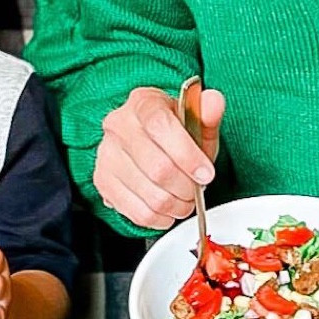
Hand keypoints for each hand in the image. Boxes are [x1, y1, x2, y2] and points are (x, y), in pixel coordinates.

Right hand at [93, 85, 224, 230]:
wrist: (148, 144)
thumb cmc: (174, 133)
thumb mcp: (196, 122)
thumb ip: (208, 114)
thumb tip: (214, 101)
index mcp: (142, 103)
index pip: (160, 126)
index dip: (187, 155)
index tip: (206, 173)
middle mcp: (118, 125)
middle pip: (157, 167)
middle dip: (187, 186)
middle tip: (197, 188)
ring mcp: (107, 155)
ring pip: (151, 195)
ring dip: (177, 205)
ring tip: (185, 199)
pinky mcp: (103, 182)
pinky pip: (138, 212)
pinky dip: (161, 218)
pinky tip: (168, 208)